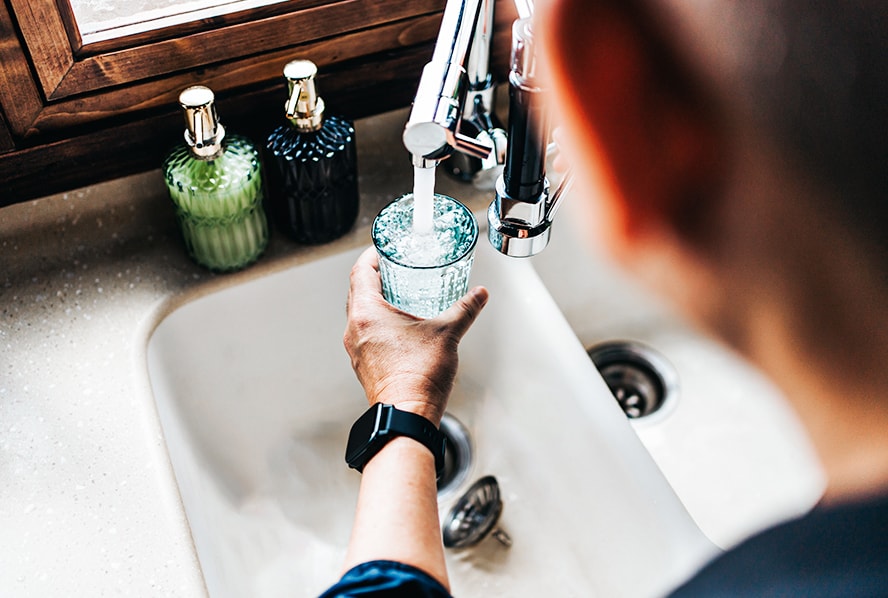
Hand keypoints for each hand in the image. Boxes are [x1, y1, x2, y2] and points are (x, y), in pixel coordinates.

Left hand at [344, 247, 488, 425]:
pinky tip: (399, 327)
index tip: (383, 249)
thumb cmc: (419, 377)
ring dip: (375, 301)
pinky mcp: (364, 365)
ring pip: (360, 315)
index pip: (360, 272)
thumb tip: (479, 295)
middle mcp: (354, 330)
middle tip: (394, 268)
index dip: (372, 256)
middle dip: (375, 277)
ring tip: (398, 294)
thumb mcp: (447, 333)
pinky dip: (378, 323)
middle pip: (357, 292)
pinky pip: (365, 334)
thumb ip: (464, 309)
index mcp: (366, 314)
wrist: (407, 417)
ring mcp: (357, 350)